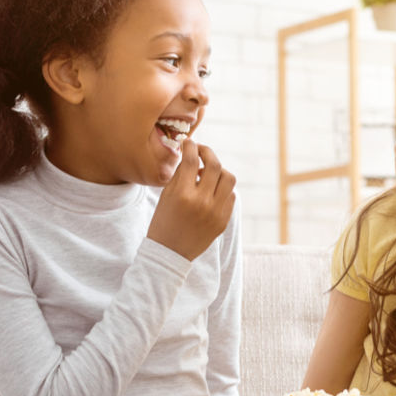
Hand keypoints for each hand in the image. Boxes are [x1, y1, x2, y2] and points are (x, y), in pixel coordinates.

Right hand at [148, 139, 236, 259]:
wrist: (170, 253)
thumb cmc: (163, 221)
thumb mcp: (166, 196)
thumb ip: (181, 174)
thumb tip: (192, 154)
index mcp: (183, 195)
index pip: (192, 160)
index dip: (192, 146)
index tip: (190, 142)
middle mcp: (202, 202)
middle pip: (216, 165)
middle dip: (208, 152)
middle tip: (201, 151)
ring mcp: (216, 212)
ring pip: (229, 179)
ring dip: (219, 171)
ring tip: (208, 174)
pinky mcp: (224, 220)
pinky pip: (231, 196)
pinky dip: (222, 189)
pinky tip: (211, 191)